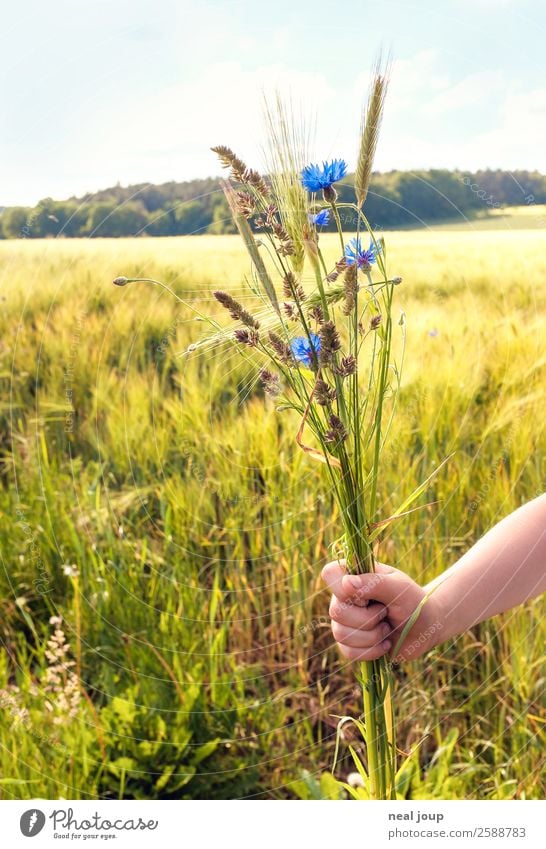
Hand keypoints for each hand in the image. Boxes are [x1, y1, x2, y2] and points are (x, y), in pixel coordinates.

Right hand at [322, 559, 439, 661]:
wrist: (425, 628)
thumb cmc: (413, 602)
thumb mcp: (399, 589)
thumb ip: (374, 583)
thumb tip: (347, 583)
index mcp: (354, 576)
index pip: (330, 574)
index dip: (344, 589)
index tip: (367, 596)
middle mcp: (345, 598)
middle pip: (336, 611)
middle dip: (368, 618)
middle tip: (386, 612)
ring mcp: (346, 621)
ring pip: (341, 634)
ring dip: (372, 636)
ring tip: (387, 628)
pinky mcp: (351, 644)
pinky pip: (348, 652)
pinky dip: (371, 651)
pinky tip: (385, 644)